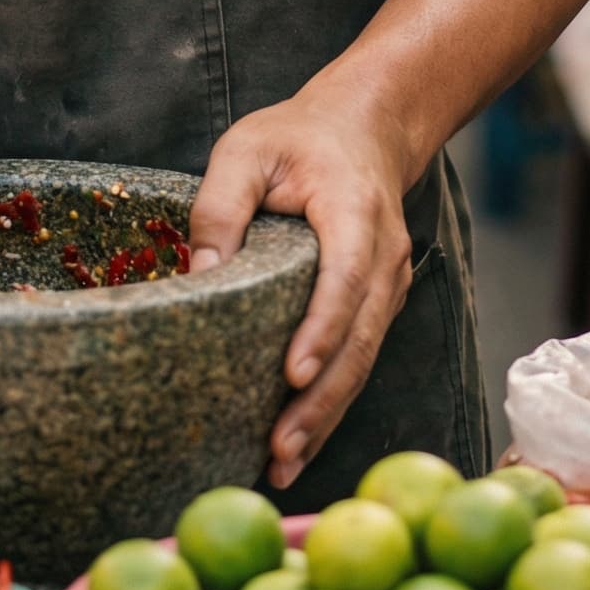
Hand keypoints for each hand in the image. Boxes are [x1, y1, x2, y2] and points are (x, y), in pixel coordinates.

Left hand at [188, 68, 416, 488]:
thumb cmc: (298, 137)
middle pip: (359, 338)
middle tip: (279, 450)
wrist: (365, 127)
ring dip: (326, 415)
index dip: (322, 329)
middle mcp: (383, 254)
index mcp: (354, 210)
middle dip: (321, 400)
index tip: (293, 375)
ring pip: (363, 358)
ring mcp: (388, 283)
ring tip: (283, 462)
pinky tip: (300, 439)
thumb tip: (202, 273)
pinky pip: (359, 356)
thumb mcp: (247, 148)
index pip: (346, 277)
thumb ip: (221, 203)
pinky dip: (332, 400)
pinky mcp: (378, 303)